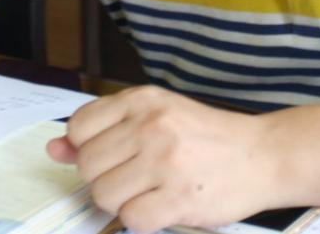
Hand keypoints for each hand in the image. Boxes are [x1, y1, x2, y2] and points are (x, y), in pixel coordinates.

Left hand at [46, 85, 279, 233]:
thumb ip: (104, 131)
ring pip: (104, 195)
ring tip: (152, 190)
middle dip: (106, 178)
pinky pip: (132, 219)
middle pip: (88, 166)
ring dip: (124, 201)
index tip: (112, 154)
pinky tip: (164, 206)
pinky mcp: (179, 197)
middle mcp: (152, 125)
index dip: (88, 148)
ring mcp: (166, 161)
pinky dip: (144, 220)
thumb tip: (55, 148)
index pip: (79, 127)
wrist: (265, 155)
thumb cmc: (208, 138)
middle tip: (138, 175)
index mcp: (143, 100)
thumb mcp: (156, 118)